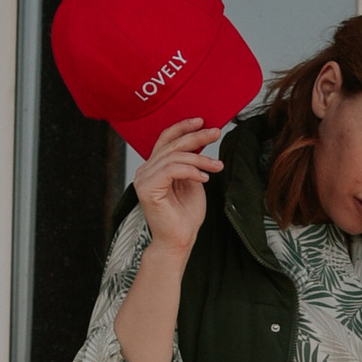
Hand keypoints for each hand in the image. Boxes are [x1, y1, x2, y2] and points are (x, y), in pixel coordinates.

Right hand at [136, 117, 222, 255]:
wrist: (180, 240)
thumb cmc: (186, 216)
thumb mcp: (193, 182)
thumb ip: (191, 163)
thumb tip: (200, 144)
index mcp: (155, 167)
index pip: (166, 139)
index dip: (183, 127)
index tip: (202, 121)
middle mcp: (145, 170)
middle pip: (172, 144)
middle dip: (197, 137)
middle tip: (216, 133)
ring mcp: (143, 178)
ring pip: (174, 156)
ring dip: (200, 159)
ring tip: (217, 166)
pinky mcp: (147, 188)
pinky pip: (171, 169)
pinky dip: (191, 170)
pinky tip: (205, 177)